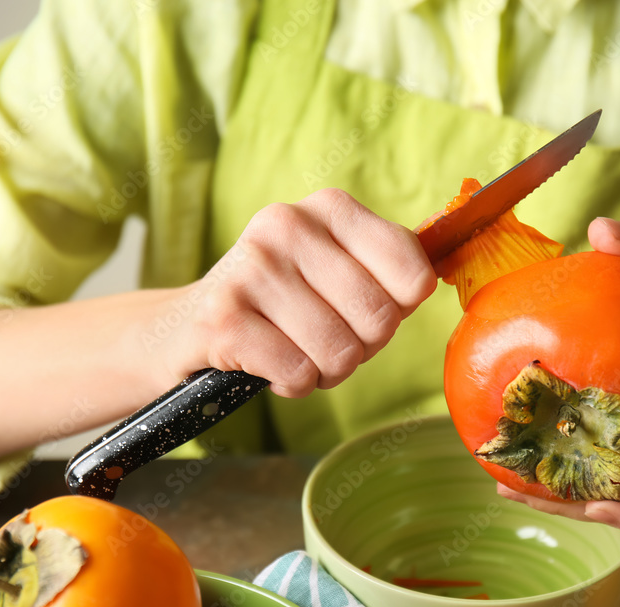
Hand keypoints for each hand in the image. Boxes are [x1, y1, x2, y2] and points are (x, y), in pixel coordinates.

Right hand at [160, 189, 436, 397]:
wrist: (185, 328)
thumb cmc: (282, 305)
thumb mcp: (335, 269)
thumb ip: (388, 268)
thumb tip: (434, 277)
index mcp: (329, 208)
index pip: (413, 273)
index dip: (397, 312)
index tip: (364, 311)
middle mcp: (288, 224)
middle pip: (379, 319)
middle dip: (361, 348)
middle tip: (325, 340)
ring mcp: (251, 268)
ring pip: (340, 352)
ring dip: (324, 371)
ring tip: (294, 351)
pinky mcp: (223, 318)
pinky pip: (298, 374)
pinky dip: (291, 385)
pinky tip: (266, 364)